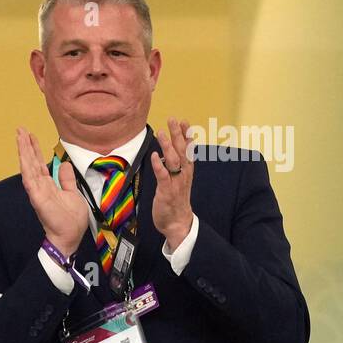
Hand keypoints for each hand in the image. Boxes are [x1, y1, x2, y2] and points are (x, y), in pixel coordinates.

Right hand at [18, 126, 88, 256]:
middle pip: (31, 162)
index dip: (35, 149)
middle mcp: (40, 186)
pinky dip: (26, 166)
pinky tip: (23, 155)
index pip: (39, 163)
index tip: (31, 136)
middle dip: (26, 145)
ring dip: (23, 151)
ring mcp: (37, 191)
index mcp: (48, 185)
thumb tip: (62, 164)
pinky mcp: (37, 197)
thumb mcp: (73, 193)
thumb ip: (66, 179)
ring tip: (19, 135)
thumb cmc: (71, 219)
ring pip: (28, 167)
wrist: (70, 235)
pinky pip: (29, 179)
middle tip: (20, 129)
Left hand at [152, 117, 195, 249]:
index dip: (186, 135)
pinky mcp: (167, 191)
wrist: (178, 223)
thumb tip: (171, 152)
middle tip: (173, 120)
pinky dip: (159, 165)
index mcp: (187, 171)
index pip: (188, 150)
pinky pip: (163, 176)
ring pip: (174, 161)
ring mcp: (176, 183)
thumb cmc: (176, 200)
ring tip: (162, 132)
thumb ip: (176, 166)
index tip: (184, 122)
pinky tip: (155, 155)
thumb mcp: (180, 181)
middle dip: (177, 135)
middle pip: (182, 151)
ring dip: (168, 146)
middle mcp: (183, 175)